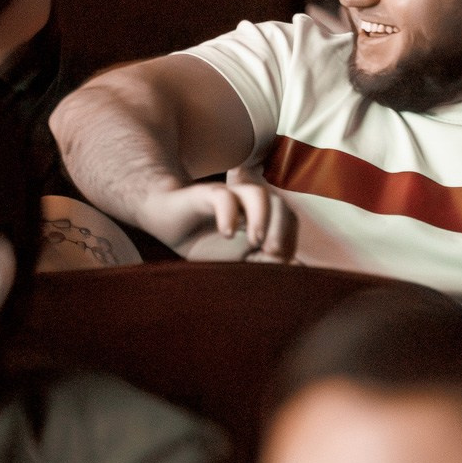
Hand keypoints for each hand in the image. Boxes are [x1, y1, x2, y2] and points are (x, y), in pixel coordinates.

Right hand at [141, 171, 296, 261]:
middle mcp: (249, 205)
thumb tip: (295, 269)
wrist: (166, 219)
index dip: (289, 241)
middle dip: (282, 230)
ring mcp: (230, 197)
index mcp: (261, 218)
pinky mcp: (207, 193)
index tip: (281, 265)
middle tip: (274, 253)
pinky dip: (229, 214)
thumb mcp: (233, 261)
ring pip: (258, 194)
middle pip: (280, 206)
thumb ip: (261, 263)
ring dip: (262, 219)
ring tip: (257, 243)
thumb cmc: (202, 241)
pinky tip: (226, 233)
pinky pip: (224, 197)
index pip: (289, 222)